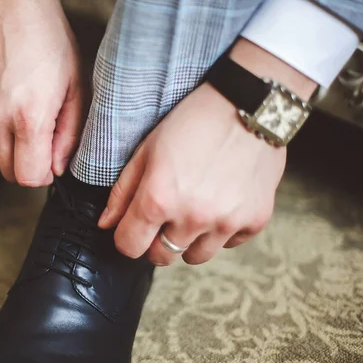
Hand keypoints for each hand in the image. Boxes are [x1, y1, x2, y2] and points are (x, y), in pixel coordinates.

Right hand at [0, 0, 83, 185]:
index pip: (27, 177)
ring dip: (8, 153)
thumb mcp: (76, 90)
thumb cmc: (51, 45)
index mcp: (29, 117)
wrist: (14, 9)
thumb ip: (68, 136)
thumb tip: (56, 169)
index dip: (42, 176)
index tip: (50, 164)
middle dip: (27, 166)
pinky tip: (7, 109)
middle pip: (7, 173)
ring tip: (23, 126)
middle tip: (40, 144)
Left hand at [98, 39, 316, 265]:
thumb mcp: (147, 150)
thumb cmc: (192, 122)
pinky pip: (230, 243)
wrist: (250, 104)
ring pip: (196, 257)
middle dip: (156, 242)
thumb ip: (123, 192)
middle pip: (162, 257)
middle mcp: (192, 218)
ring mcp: (226, 223)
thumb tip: (106, 224)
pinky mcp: (255, 221)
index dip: (127, 237)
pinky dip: (222, 230)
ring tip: (195, 207)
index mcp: (158, 200)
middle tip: (166, 214)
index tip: (134, 226)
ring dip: (190, 239)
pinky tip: (222, 201)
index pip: (129, 247)